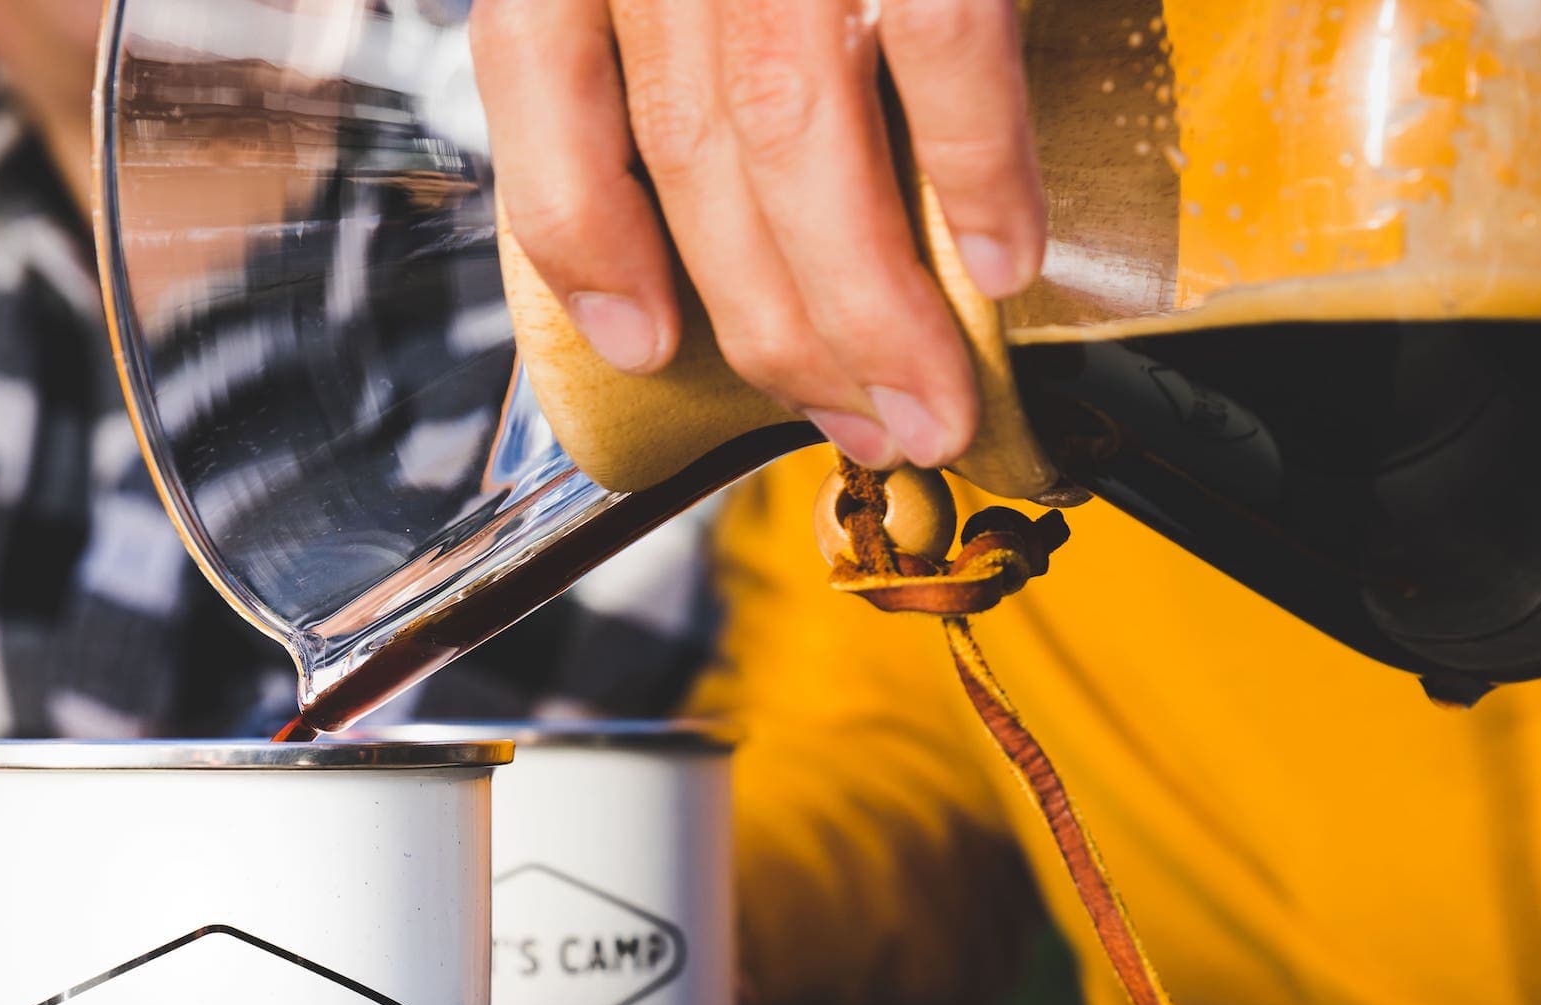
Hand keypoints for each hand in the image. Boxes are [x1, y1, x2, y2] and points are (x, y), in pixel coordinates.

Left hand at [472, 0, 1043, 470]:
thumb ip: (704, 30)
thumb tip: (749, 202)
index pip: (537, 64)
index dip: (581, 230)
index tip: (642, 346)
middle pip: (692, 147)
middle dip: (774, 327)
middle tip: (854, 428)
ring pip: (797, 139)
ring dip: (868, 310)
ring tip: (924, 408)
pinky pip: (943, 52)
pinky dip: (975, 178)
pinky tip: (1002, 266)